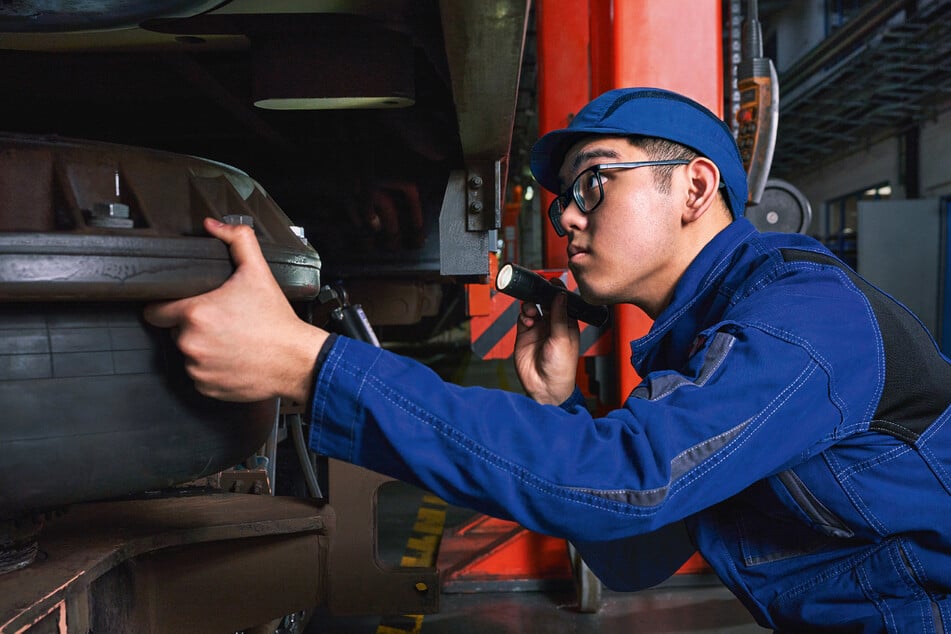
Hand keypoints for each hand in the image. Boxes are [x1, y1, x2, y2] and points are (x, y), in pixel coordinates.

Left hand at [143, 217, 327, 403]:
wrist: (296, 360)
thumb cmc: (276, 321)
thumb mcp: (258, 272)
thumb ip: (236, 241)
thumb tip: (215, 225)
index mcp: (195, 313)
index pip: (155, 310)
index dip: (168, 305)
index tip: (183, 305)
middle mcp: (191, 343)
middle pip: (176, 331)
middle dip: (193, 326)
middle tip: (222, 321)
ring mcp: (197, 368)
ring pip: (188, 354)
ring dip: (203, 348)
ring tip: (230, 340)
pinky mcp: (207, 387)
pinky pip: (199, 376)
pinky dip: (212, 369)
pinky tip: (232, 358)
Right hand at [513, 279, 580, 404]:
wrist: (545, 387)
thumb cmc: (562, 368)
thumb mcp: (563, 339)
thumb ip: (560, 316)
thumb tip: (561, 295)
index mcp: (568, 325)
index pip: (563, 302)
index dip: (557, 292)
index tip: (552, 282)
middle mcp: (553, 325)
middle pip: (546, 302)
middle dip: (541, 295)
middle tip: (538, 291)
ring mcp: (538, 329)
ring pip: (533, 307)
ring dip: (532, 305)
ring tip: (533, 311)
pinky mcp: (525, 335)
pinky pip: (523, 318)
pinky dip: (523, 315)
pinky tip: (528, 320)